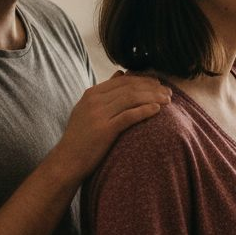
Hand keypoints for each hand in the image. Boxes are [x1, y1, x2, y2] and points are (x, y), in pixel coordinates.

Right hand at [52, 71, 169, 179]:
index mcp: (91, 93)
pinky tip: (157, 110)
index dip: (143, 80)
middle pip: (129, 88)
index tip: (158, 84)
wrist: (67, 160)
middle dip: (152, 88)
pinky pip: (129, 116)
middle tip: (168, 92)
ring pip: (131, 99)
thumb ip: (104, 93)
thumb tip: (120, 73)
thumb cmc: (81, 137)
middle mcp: (94, 100)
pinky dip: (145, 111)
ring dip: (152, 98)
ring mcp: (98, 114)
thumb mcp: (88, 109)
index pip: (122, 81)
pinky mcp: (104, 130)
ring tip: (167, 100)